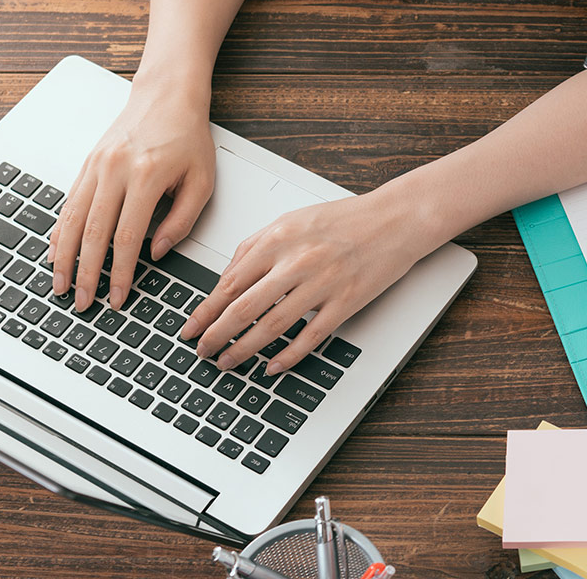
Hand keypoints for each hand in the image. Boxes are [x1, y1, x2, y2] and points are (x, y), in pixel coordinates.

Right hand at [52, 78, 215, 311]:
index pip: (128, 235)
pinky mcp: (88, 163)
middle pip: (94, 232)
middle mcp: (116, 170)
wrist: (167, 96)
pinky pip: (69, 202)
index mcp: (147, 175)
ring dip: (64, 256)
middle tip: (82, 301)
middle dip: (86, 272)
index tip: (117, 297)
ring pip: (73, 218)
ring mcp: (97, 165)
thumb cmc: (188, 137)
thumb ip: (182, 220)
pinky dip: (60, 230)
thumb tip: (156, 252)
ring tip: (60, 284)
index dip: (121, 272)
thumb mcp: (202, 180)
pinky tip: (56, 251)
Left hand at [180, 192, 432, 374]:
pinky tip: (271, 367)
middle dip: (216, 335)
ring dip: (244, 349)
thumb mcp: (292, 220)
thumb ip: (256, 246)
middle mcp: (297, 261)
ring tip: (227, 361)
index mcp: (279, 238)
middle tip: (202, 351)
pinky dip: (287, 356)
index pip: (230, 282)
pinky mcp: (345, 303)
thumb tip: (227, 279)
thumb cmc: (344, 219)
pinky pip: (310, 337)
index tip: (190, 327)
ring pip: (272, 326)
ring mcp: (322, 284)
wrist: (395, 219)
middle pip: (244, 308)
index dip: (205, 310)